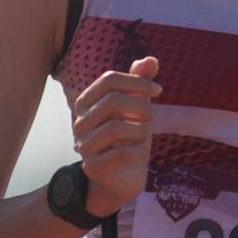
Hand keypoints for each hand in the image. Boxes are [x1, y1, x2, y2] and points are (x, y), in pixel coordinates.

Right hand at [71, 55, 159, 217]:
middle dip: (142, 106)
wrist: (122, 177)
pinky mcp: (93, 167)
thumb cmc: (129, 137)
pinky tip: (139, 152)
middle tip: (151, 117)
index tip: (158, 90)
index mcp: (86, 102)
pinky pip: (121, 153)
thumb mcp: (137, 107)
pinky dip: (138, 150)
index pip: (109, 79)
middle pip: (113, 100)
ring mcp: (84, 146)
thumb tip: (150, 60)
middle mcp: (80, 122)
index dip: (138, 81)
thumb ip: (140, 82)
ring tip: (144, 135)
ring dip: (141, 130)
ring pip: (116, 127)